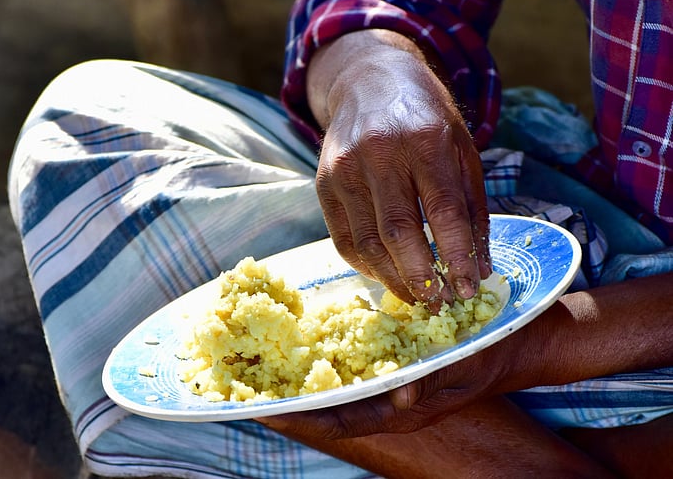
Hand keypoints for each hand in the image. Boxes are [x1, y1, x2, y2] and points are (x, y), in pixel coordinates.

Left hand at [257, 324, 513, 438]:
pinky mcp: (393, 363)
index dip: (299, 417)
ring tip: (262, 368)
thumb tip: (402, 395)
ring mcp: (389, 384)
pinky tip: (304, 342)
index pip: (339, 421)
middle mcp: (389, 401)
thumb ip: (433, 380)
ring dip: (302, 380)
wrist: (518, 341)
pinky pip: (351, 367)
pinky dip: (326, 359)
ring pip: (336, 389)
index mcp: (402, 411)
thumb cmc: (492, 353)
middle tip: (244, 389)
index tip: (261, 410)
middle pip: (328, 409)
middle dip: (288, 401)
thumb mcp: (466, 365)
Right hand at [308, 30, 490, 309]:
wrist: (369, 81)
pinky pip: (343, 238)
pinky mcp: (323, 183)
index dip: (456, 257)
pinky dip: (367, 265)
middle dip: (422, 278)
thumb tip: (478, 269)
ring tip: (416, 296)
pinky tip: (387, 274)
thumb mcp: (462, 151)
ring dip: (393, 279)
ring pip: (368, 242)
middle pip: (400, 232)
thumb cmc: (426, 118)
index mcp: (426, 141)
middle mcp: (380, 153)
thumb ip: (472, 209)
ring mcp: (345, 169)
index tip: (468, 290)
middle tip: (439, 304)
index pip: (443, 212)